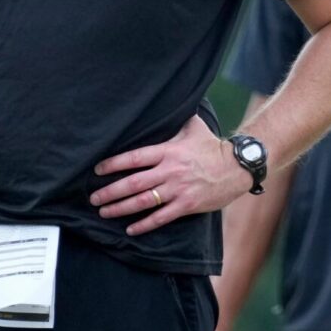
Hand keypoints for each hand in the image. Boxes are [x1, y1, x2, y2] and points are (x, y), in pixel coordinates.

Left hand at [90, 116, 249, 235]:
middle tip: (94, 198)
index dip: (113, 164)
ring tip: (104, 212)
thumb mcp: (194, 127)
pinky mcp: (187, 205)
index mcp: (168, 151)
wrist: (237, 167)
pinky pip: (161, 217)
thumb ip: (176, 119)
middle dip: (110, 191)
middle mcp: (170, 171)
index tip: (97, 171)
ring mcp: (178, 189)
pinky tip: (130, 229)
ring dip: (121, 208)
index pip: (134, 158)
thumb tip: (167, 101)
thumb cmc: (213, 147)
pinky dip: (144, 224)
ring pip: (143, 201)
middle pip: (133, 183)